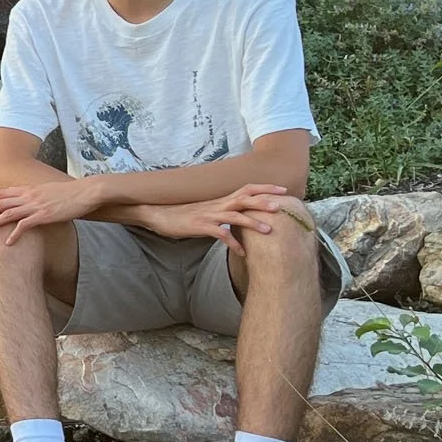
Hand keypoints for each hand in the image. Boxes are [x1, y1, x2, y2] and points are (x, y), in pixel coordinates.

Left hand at [0, 179, 100, 242]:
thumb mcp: (48, 190)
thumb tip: (29, 201)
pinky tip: (8, 243)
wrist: (86, 192)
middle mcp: (28, 196)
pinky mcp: (44, 215)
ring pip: (7, 214)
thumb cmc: (70, 193)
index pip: (1, 193)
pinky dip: (13, 234)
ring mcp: (35, 205)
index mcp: (29, 189)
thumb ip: (36, 194)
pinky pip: (24, 225)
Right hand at [133, 185, 292, 254]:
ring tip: (269, 230)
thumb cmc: (182, 214)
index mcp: (220, 200)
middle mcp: (217, 204)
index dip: (264, 188)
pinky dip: (233, 244)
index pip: (246, 189)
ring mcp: (209, 215)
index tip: (282, 189)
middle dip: (264, 200)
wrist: (158, 214)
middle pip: (245, 198)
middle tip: (282, 204)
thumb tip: (239, 216)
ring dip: (253, 222)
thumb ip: (223, 212)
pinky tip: (242, 253)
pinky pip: (220, 234)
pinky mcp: (200, 226)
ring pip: (235, 215)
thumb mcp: (206, 210)